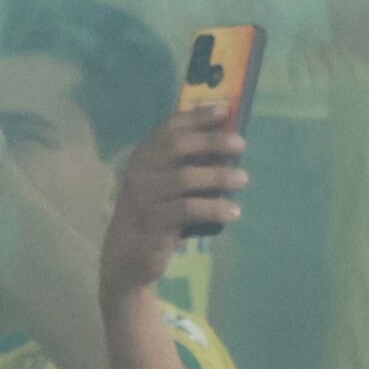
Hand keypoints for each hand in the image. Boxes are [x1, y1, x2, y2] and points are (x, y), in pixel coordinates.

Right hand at [103, 99, 248, 297]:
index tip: (225, 111)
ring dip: (218, 176)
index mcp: (144, 157)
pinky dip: (214, 208)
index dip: (197, 117)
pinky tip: (233, 212)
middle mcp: (140, 172)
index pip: (169, 128)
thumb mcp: (167, 186)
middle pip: (177, 147)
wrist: (125, 258)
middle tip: (241, 145)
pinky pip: (187, 210)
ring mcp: (143, 198)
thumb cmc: (156, 214)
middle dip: (212, 141)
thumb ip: (189, 165)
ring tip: (243, 180)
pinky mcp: (152, 224)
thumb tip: (229, 146)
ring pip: (185, 178)